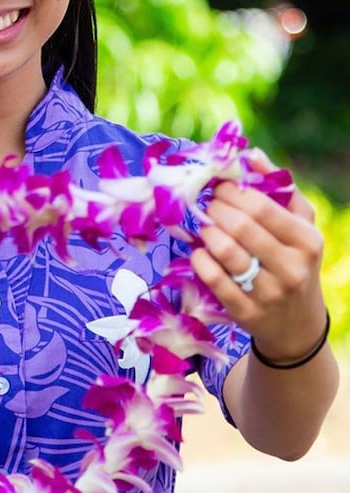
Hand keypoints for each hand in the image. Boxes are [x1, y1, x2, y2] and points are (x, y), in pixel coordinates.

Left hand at [190, 152, 327, 362]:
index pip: (262, 207)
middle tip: (205, 204)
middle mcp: (292, 267)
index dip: (232, 193)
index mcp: (307, 240)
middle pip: (240, 227)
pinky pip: (214, 279)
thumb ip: (280, 189)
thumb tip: (251, 155)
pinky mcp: (246, 312)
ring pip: (226, 252)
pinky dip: (199, 260)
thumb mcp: (299, 226)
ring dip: (205, 233)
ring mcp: (269, 293)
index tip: (218, 187)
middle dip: (215, 210)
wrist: (296, 323)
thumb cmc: (293, 261)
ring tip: (202, 226)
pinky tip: (197, 252)